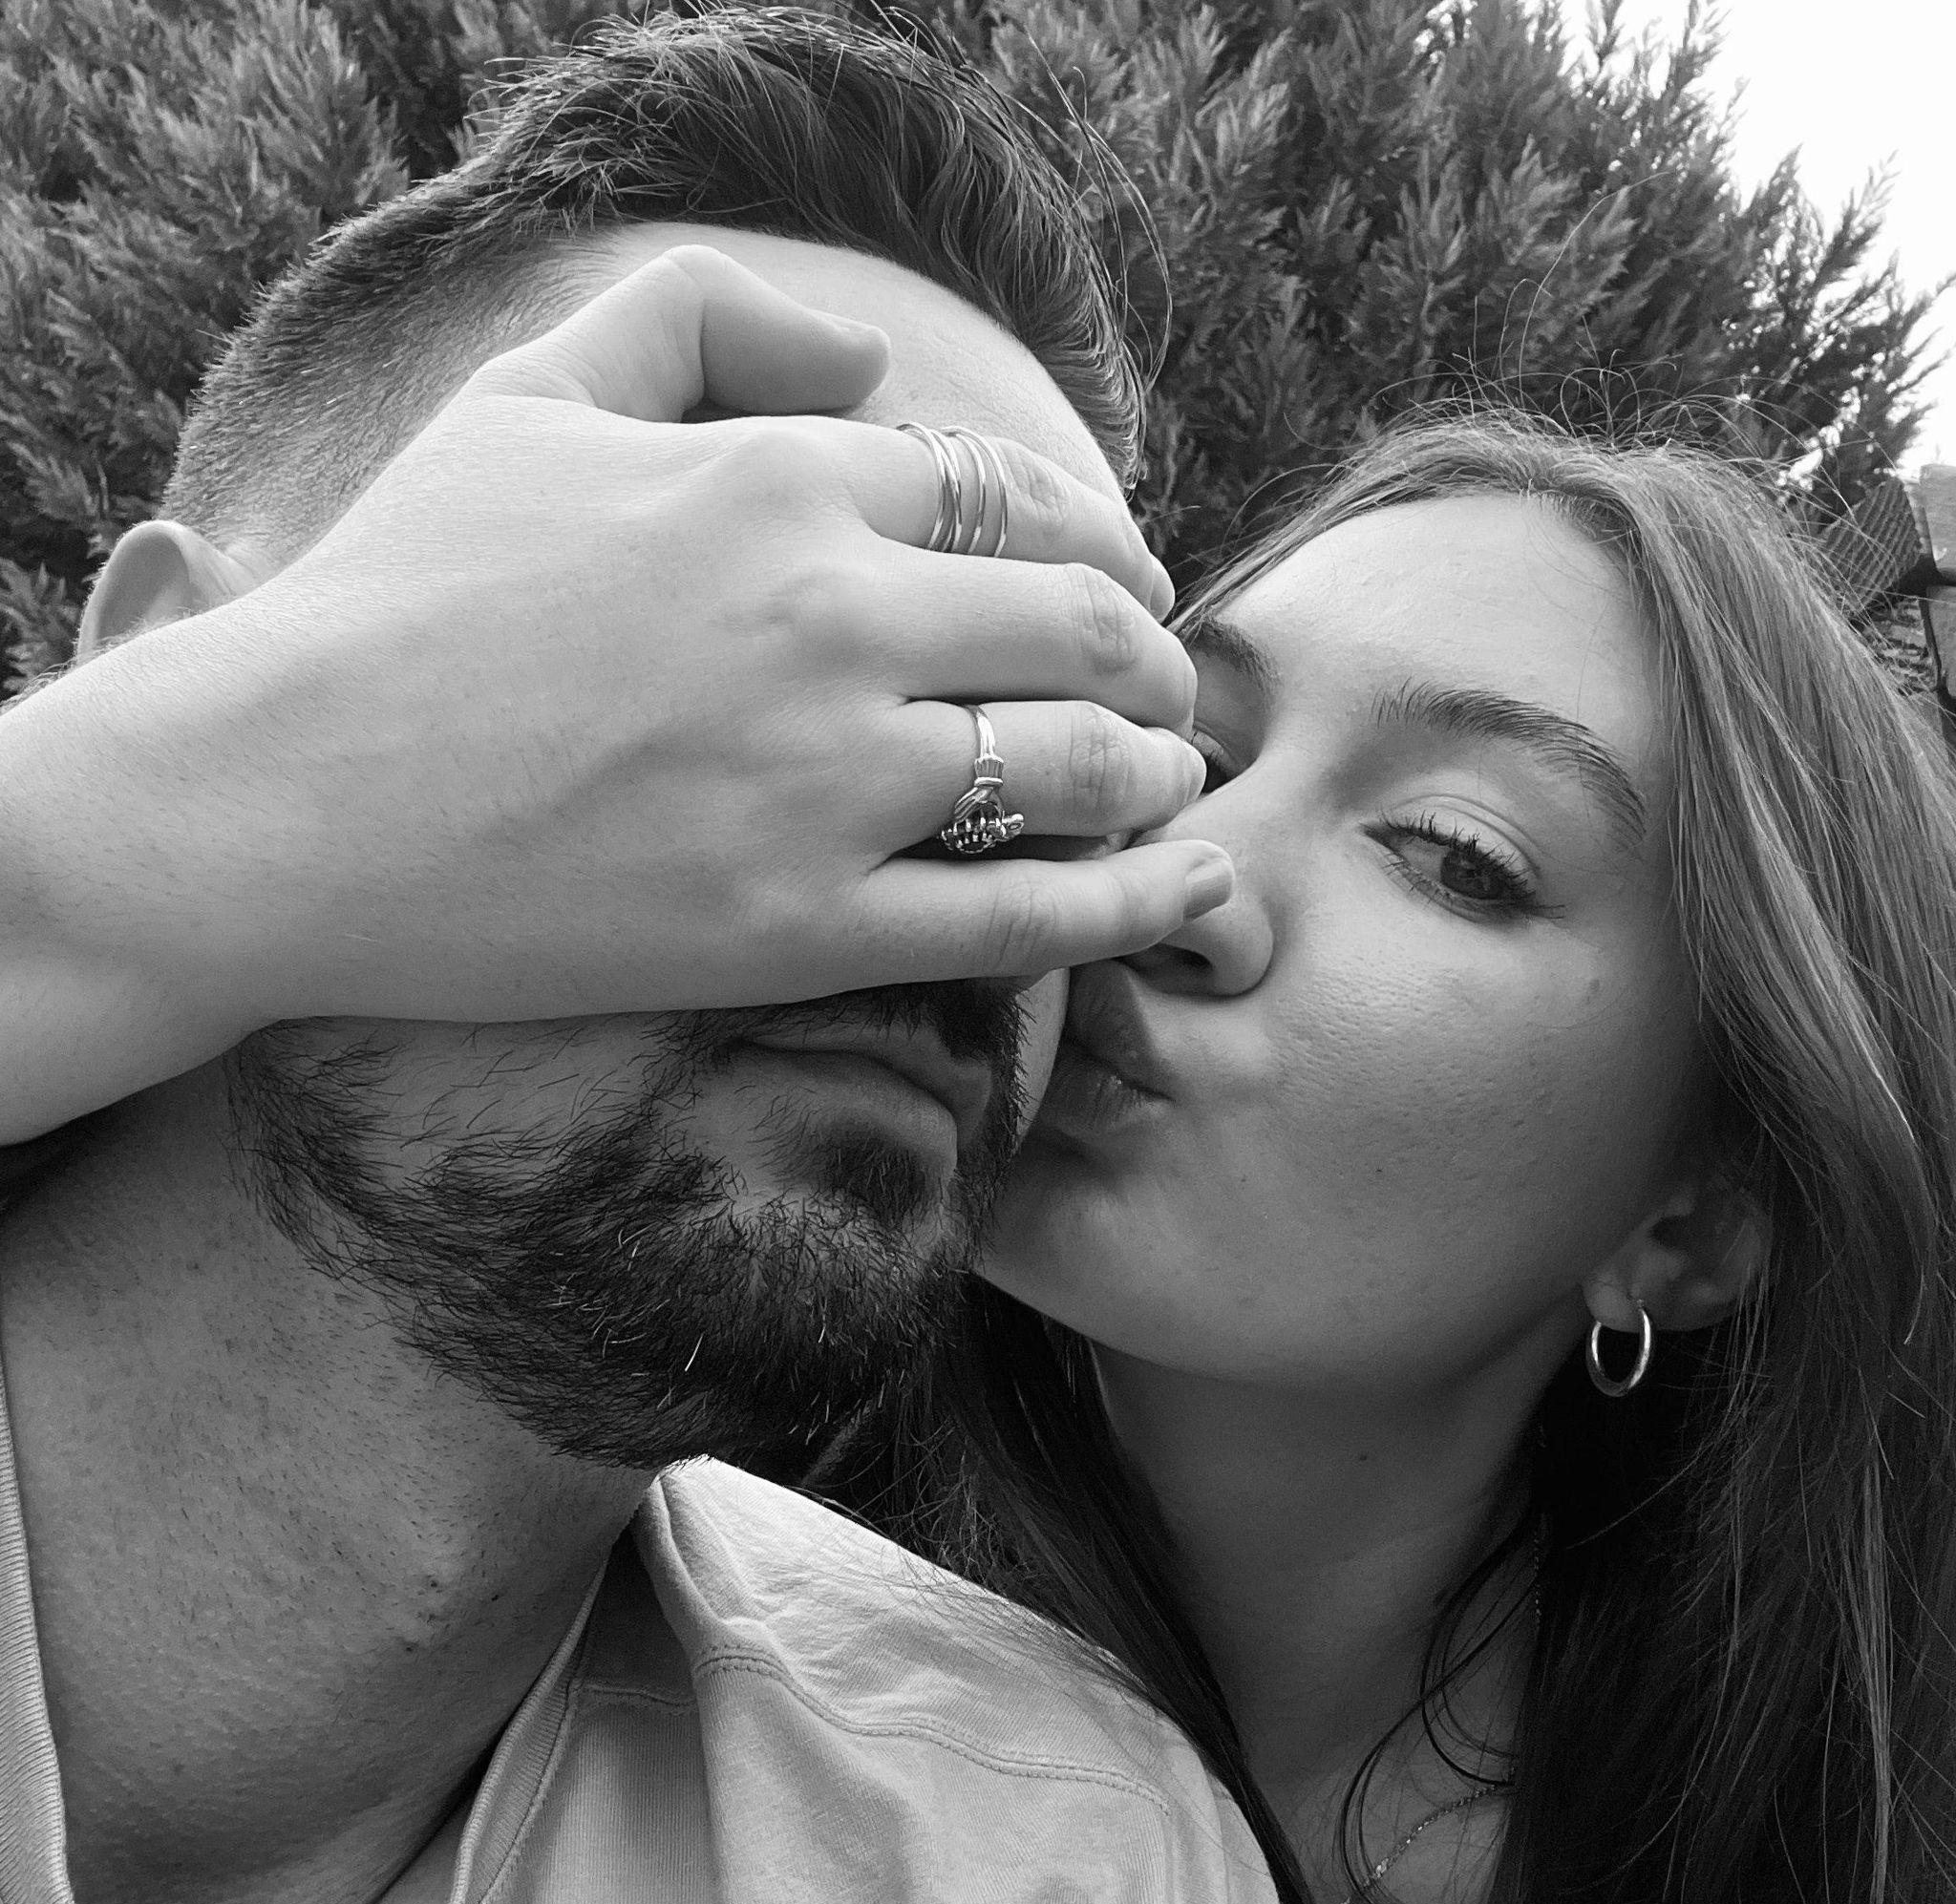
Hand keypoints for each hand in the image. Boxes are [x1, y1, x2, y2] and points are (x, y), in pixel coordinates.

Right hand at [0, 246, 1230, 1141]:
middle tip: (1164, 687)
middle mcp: (832, 616)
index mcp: (779, 477)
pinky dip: (1129, 902)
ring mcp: (826, 782)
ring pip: (1082, 765)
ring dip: (1156, 767)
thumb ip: (706, 318)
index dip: (1095, 541)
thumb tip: (874, 359)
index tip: (1117, 580)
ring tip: (1168, 779)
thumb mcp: (531, 394)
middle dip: (1151, 653)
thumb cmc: (399, 593)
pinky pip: (1021, 916)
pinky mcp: (801, 927)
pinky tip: (1186, 884)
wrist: (283, 799)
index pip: (1012, 498)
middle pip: (1083, 623)